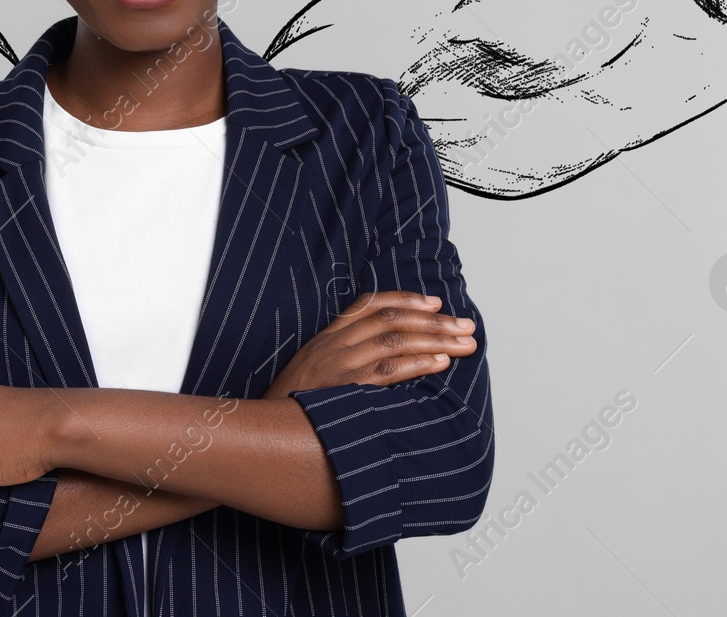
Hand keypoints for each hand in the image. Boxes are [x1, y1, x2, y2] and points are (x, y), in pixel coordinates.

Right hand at [261, 289, 477, 398]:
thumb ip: (339, 355)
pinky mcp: (346, 389)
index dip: (405, 299)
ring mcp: (340, 365)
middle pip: (392, 320)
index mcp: (328, 336)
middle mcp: (335, 344)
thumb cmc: (291, 404)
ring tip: (464, 343)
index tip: (434, 302)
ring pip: (396, 341)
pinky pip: (388, 371)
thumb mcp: (311, 369)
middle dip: (434, 321)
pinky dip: (417, 363)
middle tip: (466, 325)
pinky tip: (440, 362)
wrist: (261, 426)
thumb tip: (376, 354)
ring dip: (435, 340)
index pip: (370, 305)